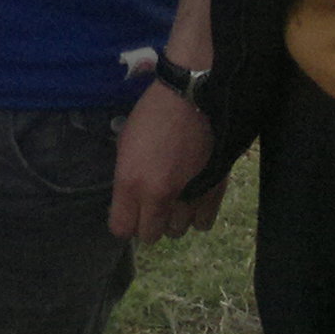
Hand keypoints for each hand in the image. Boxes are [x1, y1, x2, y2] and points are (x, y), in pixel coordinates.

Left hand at [110, 76, 221, 242]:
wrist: (190, 98)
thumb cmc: (151, 115)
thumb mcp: (124, 146)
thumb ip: (126, 180)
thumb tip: (129, 202)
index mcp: (130, 182)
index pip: (121, 229)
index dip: (124, 223)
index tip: (128, 214)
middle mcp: (157, 195)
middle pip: (150, 235)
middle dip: (148, 225)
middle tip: (151, 208)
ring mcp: (187, 195)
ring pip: (177, 231)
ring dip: (173, 220)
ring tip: (174, 202)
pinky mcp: (212, 191)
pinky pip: (203, 222)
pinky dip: (197, 216)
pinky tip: (193, 202)